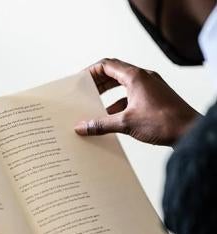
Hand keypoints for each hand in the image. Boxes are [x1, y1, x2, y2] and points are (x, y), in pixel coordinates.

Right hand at [75, 58, 199, 145]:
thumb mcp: (126, 123)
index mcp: (135, 77)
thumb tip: (82, 127)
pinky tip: (111, 116)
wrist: (189, 131)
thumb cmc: (164, 122)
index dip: (91, 71)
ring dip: (108, 94)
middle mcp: (144, 78)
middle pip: (114, 74)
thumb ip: (101, 124)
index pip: (107, 65)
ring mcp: (150, 88)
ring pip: (123, 86)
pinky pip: (131, 96)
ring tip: (95, 105)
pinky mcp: (154, 98)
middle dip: (98, 83)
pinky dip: (119, 103)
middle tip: (85, 92)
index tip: (81, 80)